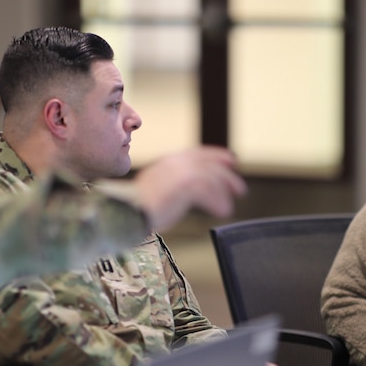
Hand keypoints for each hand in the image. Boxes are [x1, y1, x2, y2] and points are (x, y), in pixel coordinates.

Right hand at [133, 147, 247, 231]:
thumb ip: (174, 184)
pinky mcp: (183, 185)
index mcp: (168, 161)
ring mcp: (179, 172)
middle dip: (227, 176)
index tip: (231, 162)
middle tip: (239, 189)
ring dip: (223, 193)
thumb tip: (190, 192)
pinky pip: (208, 192)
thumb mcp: (157, 188)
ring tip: (228, 208)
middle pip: (209, 164)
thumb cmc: (136, 207)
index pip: (199, 154)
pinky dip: (217, 202)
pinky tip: (221, 211)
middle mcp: (175, 163)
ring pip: (211, 178)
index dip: (217, 156)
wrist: (126, 211)